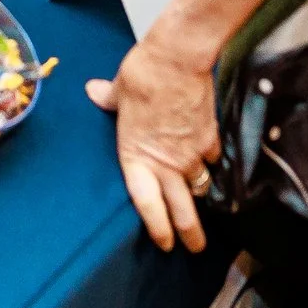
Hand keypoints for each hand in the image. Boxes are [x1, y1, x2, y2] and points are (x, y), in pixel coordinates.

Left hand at [86, 35, 221, 250]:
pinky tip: (213, 163)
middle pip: (182, 209)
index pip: (146, 203)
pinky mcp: (211, 137)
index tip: (163, 243)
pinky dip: (213, 163)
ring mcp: (192, 153)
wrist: (177, 59)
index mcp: (136, 156)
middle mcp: (166, 162)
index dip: (156, 227)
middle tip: (194, 248)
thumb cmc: (142, 75)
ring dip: (200, 199)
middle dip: (189, 233)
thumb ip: (107, 99)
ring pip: (200, 187)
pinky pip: (214, 159)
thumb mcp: (118, 90)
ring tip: (203, 209)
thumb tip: (93, 91)